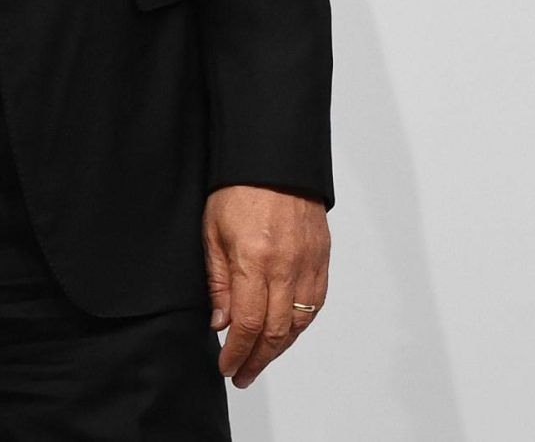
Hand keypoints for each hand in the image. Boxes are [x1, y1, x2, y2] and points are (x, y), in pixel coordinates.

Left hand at [205, 185, 330, 389]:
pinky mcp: (322, 256)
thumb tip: (221, 324)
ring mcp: (308, 262)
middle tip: (242, 374)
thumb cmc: (238, 190)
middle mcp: (286, 265)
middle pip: (276, 331)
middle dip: (257, 359)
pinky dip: (301, 323)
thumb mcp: (212, 234)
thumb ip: (217, 281)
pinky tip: (287, 331)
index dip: (237, 353)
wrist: (274, 159)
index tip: (226, 366)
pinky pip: (316, 302)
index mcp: (254, 260)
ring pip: (300, 322)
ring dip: (280, 347)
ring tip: (262, 358)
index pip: (248, 324)